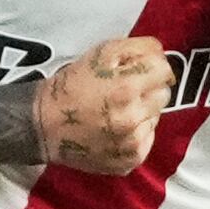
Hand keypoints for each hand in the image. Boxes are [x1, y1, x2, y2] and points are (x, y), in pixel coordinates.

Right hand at [36, 36, 171, 172]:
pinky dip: (137, 132)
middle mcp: (132, 117)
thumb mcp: (101, 53)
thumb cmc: (71, 86)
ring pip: (156, 117)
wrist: (44, 125)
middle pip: (163, 94)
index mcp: (126, 87)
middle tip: (125, 89)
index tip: (139, 69)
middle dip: (148, 88)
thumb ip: (137, 47)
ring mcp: (132, 142)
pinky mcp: (130, 160)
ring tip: (116, 110)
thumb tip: (161, 53)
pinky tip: (116, 128)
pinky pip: (148, 140)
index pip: (165, 70)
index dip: (152, 66)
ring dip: (143, 111)